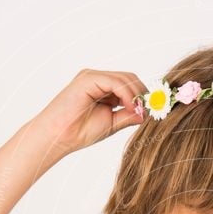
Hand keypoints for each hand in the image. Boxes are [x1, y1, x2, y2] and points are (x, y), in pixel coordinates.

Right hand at [32, 68, 146, 154]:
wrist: (58, 137)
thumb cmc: (79, 132)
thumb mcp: (112, 123)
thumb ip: (128, 115)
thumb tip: (146, 112)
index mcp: (103, 88)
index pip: (130, 85)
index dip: (143, 96)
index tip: (154, 111)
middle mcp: (98, 79)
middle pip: (130, 78)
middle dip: (143, 94)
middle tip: (150, 110)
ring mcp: (92, 76)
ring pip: (125, 78)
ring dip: (137, 96)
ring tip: (138, 112)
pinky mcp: (88, 78)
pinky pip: (115, 82)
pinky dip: (127, 94)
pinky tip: (130, 107)